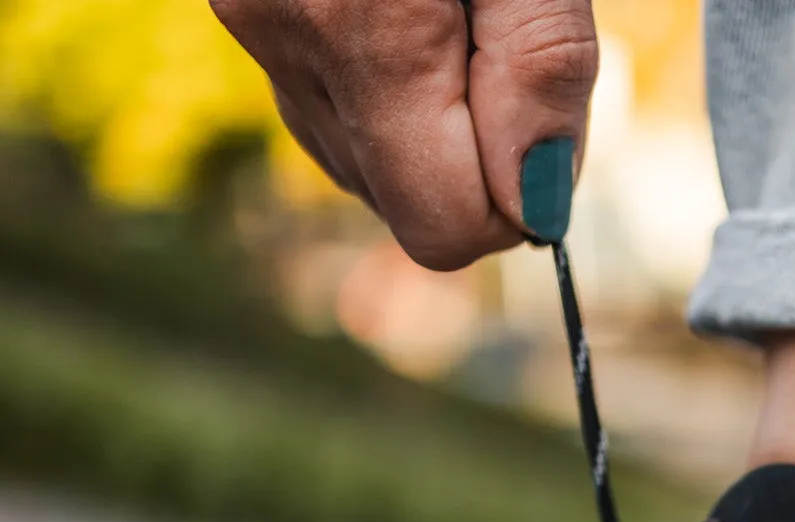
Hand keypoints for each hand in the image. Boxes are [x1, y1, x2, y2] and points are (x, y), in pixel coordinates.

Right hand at [211, 0, 598, 268]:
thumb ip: (541, 71)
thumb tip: (536, 212)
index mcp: (360, 25)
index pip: (446, 227)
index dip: (521, 197)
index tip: (548, 120)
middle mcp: (284, 40)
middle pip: (409, 205)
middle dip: (483, 154)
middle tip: (501, 37)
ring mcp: (253, 30)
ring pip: (368, 166)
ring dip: (436, 120)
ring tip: (454, 8)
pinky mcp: (246, 14)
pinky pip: (332, 113)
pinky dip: (388, 87)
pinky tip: (411, 6)